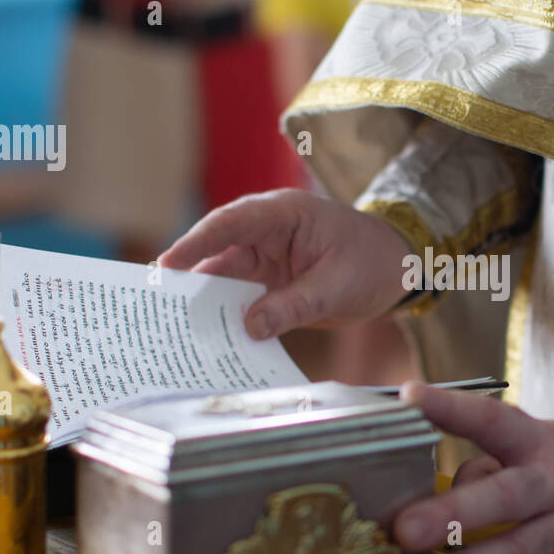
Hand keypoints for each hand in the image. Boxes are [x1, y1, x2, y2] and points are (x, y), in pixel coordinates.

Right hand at [159, 190, 413, 339]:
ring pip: (224, 280)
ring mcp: (266, 259)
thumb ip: (296, 306)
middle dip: (187, 279)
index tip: (166, 267)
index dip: (195, 243)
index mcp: (282, 214)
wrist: (399, 270)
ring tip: (172, 328)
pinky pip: (241, 300)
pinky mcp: (270, 284)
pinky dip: (226, 318)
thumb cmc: (374, 262)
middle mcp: (266, 233)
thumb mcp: (338, 285)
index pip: (230, 224)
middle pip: (217, 253)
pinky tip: (208, 339)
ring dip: (203, 303)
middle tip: (154, 306)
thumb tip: (250, 327)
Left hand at [394, 382, 553, 553]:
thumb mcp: (552, 445)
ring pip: (521, 551)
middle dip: (453, 513)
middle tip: (404, 529)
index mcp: (543, 444)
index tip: (409, 399)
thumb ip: (497, 461)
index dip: (452, 409)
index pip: (494, 420)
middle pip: (506, 496)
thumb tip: (446, 488)